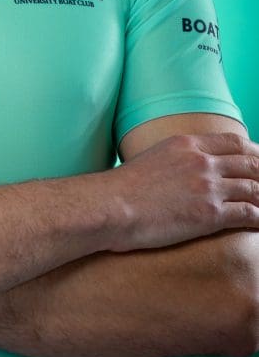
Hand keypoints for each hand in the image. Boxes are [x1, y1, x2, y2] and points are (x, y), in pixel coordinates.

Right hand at [109, 131, 258, 250]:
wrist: (111, 205)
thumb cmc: (122, 188)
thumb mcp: (152, 157)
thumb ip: (176, 158)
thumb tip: (183, 167)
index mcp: (187, 144)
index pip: (233, 142)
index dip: (253, 151)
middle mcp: (202, 162)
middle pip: (250, 162)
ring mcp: (207, 187)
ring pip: (253, 188)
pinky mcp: (209, 215)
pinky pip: (248, 213)